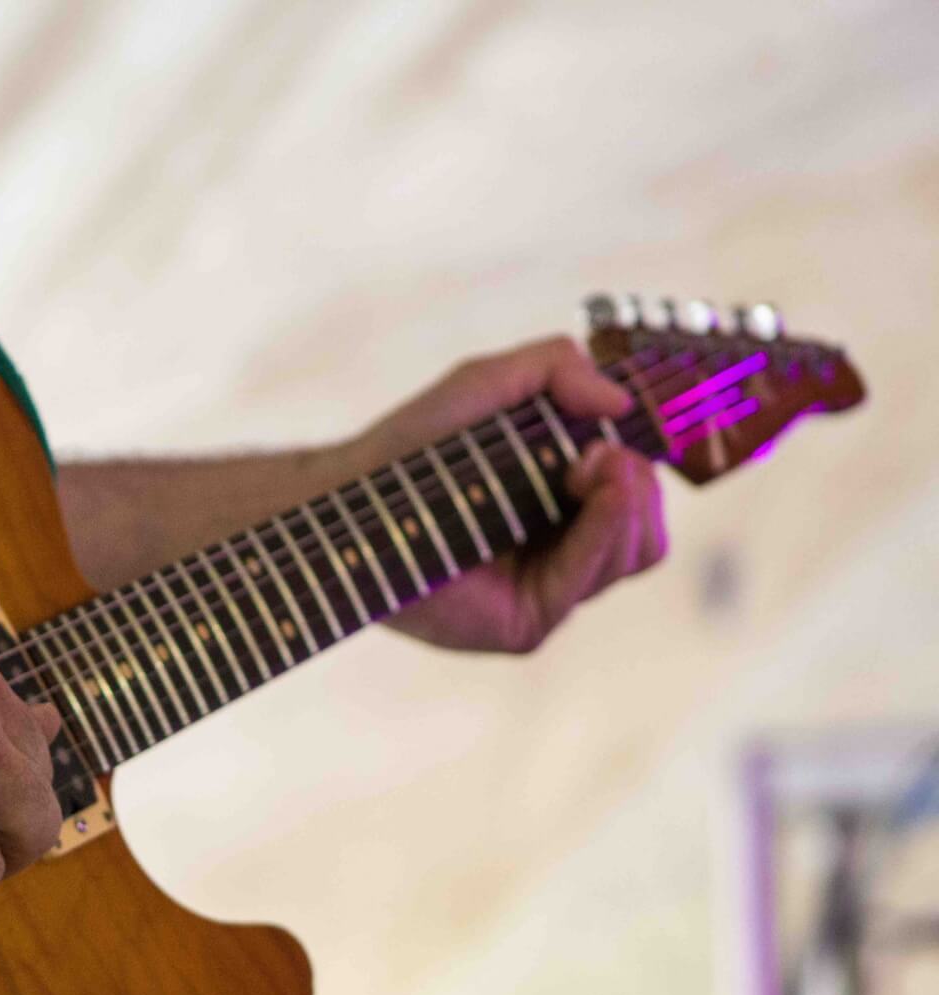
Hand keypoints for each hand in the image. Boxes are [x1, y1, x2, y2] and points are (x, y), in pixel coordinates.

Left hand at [364, 336, 668, 652]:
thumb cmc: (413, 443)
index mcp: (563, 504)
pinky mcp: (524, 622)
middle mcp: (561, 551)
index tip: (636, 424)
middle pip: (647, 530)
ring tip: (589, 465)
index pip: (637, 495)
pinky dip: (600, 534)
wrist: (346, 498)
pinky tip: (587, 493)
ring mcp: (547, 588)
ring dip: (628, 503)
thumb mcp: (486, 383)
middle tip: (602, 451)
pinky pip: (586, 582)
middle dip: (641, 483)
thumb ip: (555, 367)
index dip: (652, 459)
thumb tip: (621, 396)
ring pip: (634, 554)